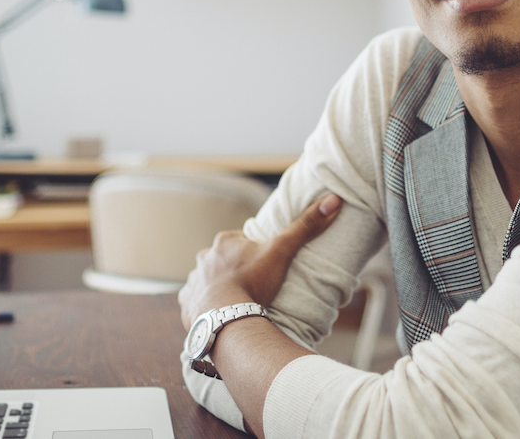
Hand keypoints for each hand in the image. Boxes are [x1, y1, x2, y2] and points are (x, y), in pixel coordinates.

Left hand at [179, 194, 341, 325]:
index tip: (264, 267)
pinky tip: (219, 317)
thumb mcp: (282, 251)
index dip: (253, 253)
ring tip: (238, 305)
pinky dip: (205, 308)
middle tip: (253, 287)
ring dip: (219, 290)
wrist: (227, 318)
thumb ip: (305, 226)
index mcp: (225, 242)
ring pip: (208, 282)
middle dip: (234, 271)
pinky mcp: (187, 305)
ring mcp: (193, 282)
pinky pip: (195, 303)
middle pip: (223, 261)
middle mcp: (205, 259)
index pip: (240, 242)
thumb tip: (333, 200)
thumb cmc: (253, 282)